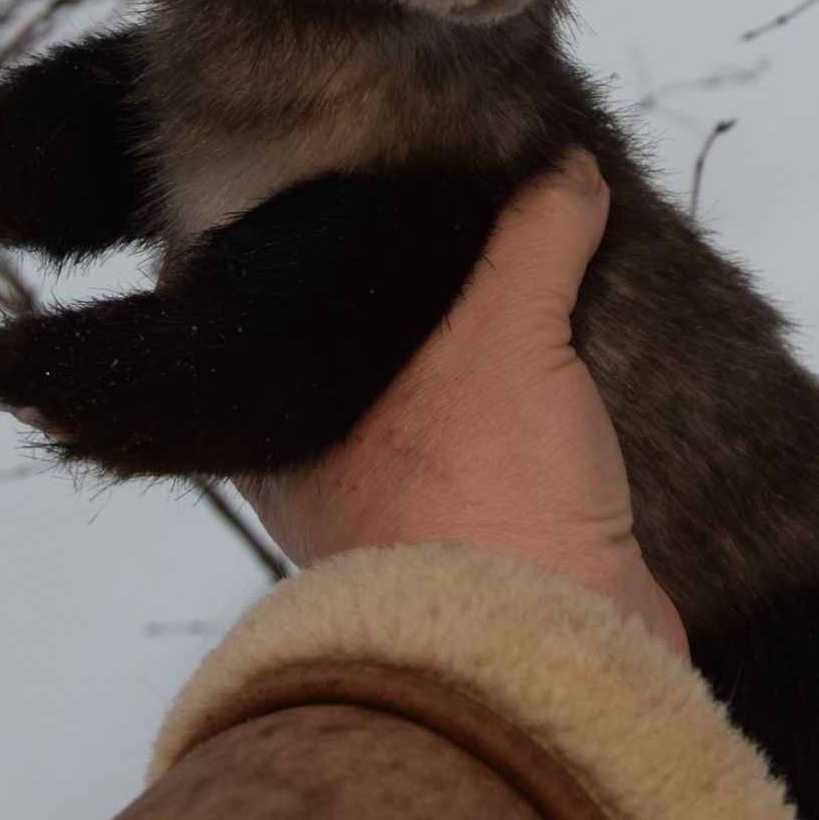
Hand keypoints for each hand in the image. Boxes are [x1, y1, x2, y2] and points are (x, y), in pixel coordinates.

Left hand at [238, 152, 687, 654]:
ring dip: (464, 326)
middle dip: (387, 269)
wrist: (556, 654)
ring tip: (505, 240)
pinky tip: (552, 329)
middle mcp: (325, 453)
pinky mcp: (477, 515)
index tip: (313, 166)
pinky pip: (485, 420)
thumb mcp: (502, 339)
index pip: (251, 302)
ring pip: (420, 378)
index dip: (270, 231)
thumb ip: (531, 238)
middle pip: (341, 334)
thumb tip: (567, 168)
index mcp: (286, 416)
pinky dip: (514, 378)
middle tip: (432, 188)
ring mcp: (401, 487)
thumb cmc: (477, 499)